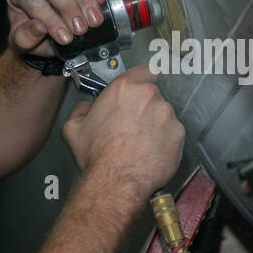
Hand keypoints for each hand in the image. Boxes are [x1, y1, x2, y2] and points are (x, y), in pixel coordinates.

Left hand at [5, 0, 105, 57]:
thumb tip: (38, 28)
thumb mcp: (23, 40)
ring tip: (93, 21)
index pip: (32, 0)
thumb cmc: (34, 29)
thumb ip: (25, 38)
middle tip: (80, 29)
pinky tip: (100, 0)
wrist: (50, 22)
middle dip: (68, 8)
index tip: (64, 37)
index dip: (49, 20)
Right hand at [61, 65, 184, 202]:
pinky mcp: (178, 133)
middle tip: (132, 126)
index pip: (143, 71)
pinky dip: (165, 140)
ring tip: (141, 143)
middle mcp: (148, 96)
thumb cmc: (98, 156)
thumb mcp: (73, 128)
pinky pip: (173, 133)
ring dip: (156, 125)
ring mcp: (166, 114)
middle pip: (152, 96)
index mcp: (124, 88)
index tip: (141, 88)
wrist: (116, 181)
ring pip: (164, 115)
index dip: (142, 80)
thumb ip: (80, 110)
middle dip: (144, 108)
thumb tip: (85, 108)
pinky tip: (151, 151)